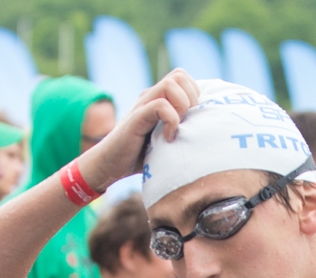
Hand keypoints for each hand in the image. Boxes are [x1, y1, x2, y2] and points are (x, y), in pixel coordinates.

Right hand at [79, 68, 200, 190]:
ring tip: (177, 127)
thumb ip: (180, 130)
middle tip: (186, 121)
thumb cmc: (139, 155)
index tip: (191, 118)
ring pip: (171, 84)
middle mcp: (150, 96)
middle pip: (180, 75)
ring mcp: (142, 104)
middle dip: (191, 97)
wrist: (109, 164)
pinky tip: (168, 138)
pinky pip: (160, 105)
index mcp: (158, 97)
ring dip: (182, 105)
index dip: (194, 93)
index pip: (184, 77)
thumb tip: (205, 133)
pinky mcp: (136, 117)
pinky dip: (171, 121)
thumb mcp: (165, 139)